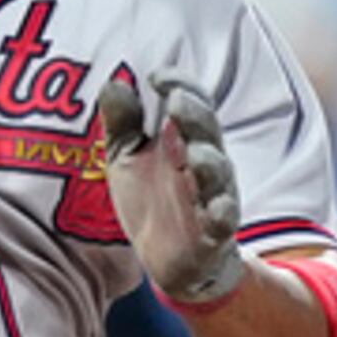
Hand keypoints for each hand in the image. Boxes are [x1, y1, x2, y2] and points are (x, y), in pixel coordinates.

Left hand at [97, 70, 248, 307]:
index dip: (178, 85)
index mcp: (184, 139)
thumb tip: (113, 82)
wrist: (169, 259)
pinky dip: (221, 211)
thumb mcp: (127, 159)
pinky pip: (223, 218)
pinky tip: (216, 206)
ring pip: (218, 172)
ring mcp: (212, 195)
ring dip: (208, 161)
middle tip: (177, 102)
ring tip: (193, 154)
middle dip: (194, 115)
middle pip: (206, 131)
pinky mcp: (215, 231)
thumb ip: (122, 124)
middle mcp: (203, 161)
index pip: (190, 103)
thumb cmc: (152, 200)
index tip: (154, 77)